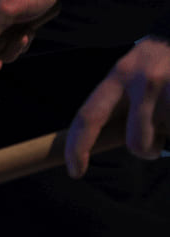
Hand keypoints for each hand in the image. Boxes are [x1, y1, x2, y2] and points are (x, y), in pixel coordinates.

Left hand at [66, 37, 169, 177]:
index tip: (75, 171)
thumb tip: (99, 141)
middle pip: (137, 142)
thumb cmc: (158, 65)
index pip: (88, 116)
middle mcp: (141, 80)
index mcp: (117, 76)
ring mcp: (168, 84)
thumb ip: (118, 103)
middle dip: (145, 151)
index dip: (78, 147)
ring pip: (166, 133)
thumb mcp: (130, 74)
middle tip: (152, 146)